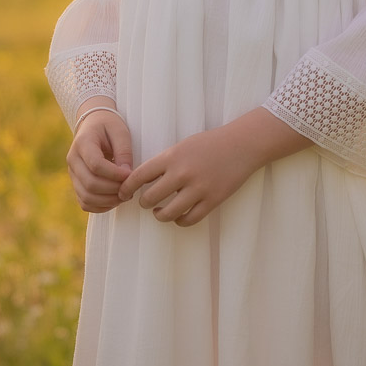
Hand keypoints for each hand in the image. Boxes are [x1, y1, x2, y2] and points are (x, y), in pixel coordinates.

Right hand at [67, 108, 132, 212]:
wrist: (93, 124)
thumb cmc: (109, 126)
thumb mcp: (120, 131)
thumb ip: (124, 151)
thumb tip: (126, 175)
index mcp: (83, 142)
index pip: (96, 165)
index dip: (115, 174)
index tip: (130, 174)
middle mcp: (73, 159)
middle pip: (90, 184)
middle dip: (114, 190)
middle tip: (131, 188)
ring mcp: (72, 173)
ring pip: (86, 197)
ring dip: (108, 201)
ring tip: (125, 195)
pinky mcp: (76, 183)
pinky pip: (85, 203)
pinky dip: (100, 207)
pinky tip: (115, 200)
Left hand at [116, 124, 264, 227]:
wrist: (242, 144)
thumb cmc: (210, 143)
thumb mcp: (182, 146)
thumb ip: (164, 163)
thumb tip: (143, 181)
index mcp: (171, 157)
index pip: (139, 176)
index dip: (127, 188)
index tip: (123, 194)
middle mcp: (182, 173)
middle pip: (150, 198)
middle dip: (144, 203)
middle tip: (146, 203)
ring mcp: (198, 188)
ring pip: (168, 214)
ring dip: (160, 215)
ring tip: (160, 212)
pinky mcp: (213, 200)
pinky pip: (189, 220)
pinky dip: (180, 221)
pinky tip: (179, 216)